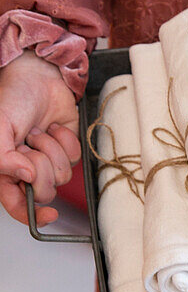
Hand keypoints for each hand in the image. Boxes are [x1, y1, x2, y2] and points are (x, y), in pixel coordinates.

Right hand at [0, 51, 80, 226]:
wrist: (37, 76)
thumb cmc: (12, 99)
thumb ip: (3, 159)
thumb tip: (27, 179)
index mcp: (6, 170)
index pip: (16, 205)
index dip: (32, 215)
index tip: (49, 215)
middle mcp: (27, 169)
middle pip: (44, 191)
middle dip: (42, 166)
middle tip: (31, 144)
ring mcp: (49, 160)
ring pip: (62, 176)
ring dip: (52, 149)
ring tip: (39, 132)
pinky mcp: (67, 148)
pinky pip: (75, 159)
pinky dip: (66, 141)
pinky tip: (55, 128)